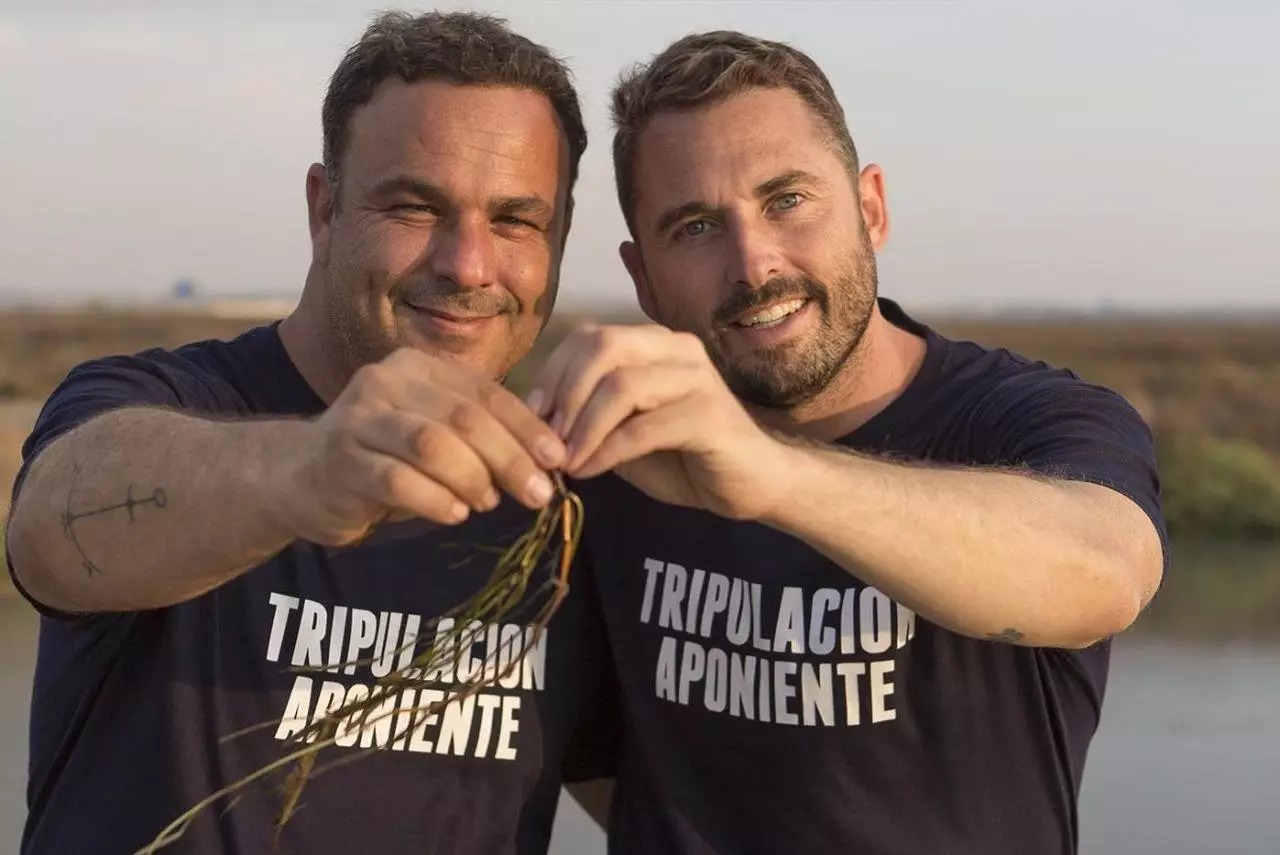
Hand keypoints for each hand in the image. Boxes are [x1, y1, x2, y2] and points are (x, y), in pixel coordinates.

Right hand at [271, 348, 565, 545]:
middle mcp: (386, 382)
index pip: (486, 394)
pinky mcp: (340, 460)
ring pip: (432, 445)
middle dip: (510, 458)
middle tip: (538, 494)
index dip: (527, 428)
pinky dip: (435, 500)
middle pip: (464, 419)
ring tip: (487, 502)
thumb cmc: (386, 458)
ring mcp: (358, 419)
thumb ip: (482, 435)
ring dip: (472, 478)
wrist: (302, 477)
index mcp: (418, 368)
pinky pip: (397, 481)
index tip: (558, 460)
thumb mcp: (437, 434)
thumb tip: (550, 457)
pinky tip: (454, 514)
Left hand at [528, 324, 784, 519]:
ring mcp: (697, 378)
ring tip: (565, 461)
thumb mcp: (624, 432)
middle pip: (603, 347)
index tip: (533, 415)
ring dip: (582, 427)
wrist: (752, 484)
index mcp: (655, 343)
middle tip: (545, 437)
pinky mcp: (709, 415)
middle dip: (564, 393)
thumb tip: (535, 419)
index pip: (590, 336)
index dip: (553, 373)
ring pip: (621, 386)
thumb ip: (589, 417)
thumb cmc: (685, 457)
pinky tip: (589, 472)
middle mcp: (677, 349)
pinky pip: (643, 427)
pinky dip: (606, 451)